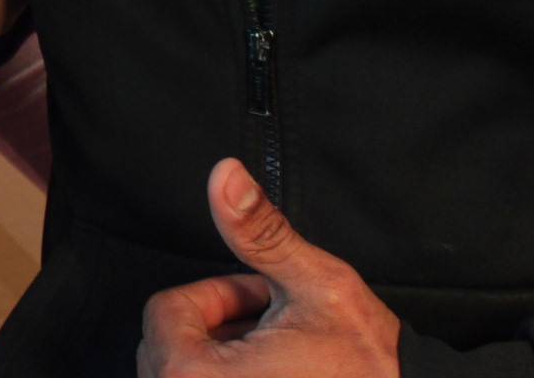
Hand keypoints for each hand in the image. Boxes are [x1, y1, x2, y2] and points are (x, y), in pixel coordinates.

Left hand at [136, 159, 400, 375]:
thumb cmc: (367, 359)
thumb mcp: (315, 284)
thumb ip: (260, 230)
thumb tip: (224, 175)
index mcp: (196, 376)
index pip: (166, 312)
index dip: (218, 293)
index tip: (262, 298)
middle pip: (169, 344)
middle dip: (218, 324)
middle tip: (272, 327)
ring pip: (186, 372)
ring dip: (224, 355)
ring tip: (279, 353)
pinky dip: (233, 376)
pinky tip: (278, 373)